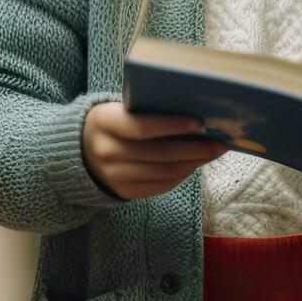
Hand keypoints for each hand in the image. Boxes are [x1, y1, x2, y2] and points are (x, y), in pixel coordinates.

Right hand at [82, 102, 229, 200]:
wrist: (81, 149)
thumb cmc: (113, 122)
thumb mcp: (119, 108)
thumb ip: (147, 110)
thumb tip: (195, 117)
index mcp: (104, 122)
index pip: (141, 127)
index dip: (172, 126)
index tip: (200, 123)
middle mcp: (106, 151)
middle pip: (158, 154)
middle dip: (194, 149)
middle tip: (220, 144)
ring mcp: (113, 175)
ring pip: (163, 172)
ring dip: (193, 163)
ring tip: (212, 154)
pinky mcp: (123, 191)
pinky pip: (159, 186)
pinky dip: (181, 176)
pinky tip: (194, 165)